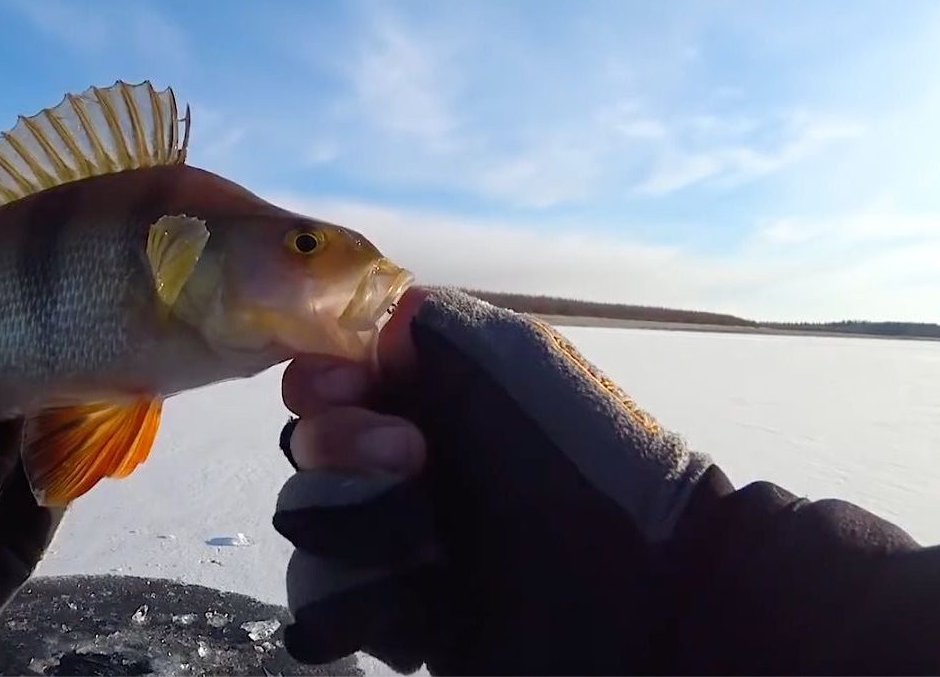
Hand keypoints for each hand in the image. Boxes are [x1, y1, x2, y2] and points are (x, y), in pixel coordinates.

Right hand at [272, 286, 716, 673]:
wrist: (637, 588)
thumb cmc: (576, 455)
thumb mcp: (511, 354)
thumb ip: (423, 322)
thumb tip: (357, 324)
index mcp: (424, 398)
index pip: (322, 381)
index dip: (320, 385)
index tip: (351, 390)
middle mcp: (398, 465)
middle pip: (303, 449)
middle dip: (343, 454)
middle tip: (415, 463)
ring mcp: (392, 543)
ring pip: (302, 529)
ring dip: (356, 532)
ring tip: (427, 552)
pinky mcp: (393, 617)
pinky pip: (318, 606)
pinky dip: (355, 606)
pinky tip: (416, 609)